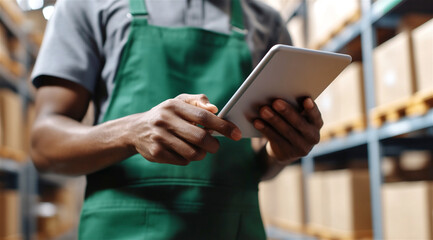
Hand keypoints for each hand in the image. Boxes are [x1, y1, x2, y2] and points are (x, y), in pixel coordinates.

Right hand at [126, 94, 241, 165]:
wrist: (136, 130)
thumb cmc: (166, 114)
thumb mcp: (179, 101)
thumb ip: (198, 101)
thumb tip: (215, 109)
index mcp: (174, 106)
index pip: (204, 116)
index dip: (223, 126)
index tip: (237, 134)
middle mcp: (165, 121)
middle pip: (200, 137)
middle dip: (214, 145)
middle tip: (215, 146)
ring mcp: (160, 138)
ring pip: (193, 153)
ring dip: (202, 153)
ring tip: (200, 149)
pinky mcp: (156, 153)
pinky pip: (182, 160)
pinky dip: (188, 158)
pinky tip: (183, 151)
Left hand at [253, 98, 322, 164]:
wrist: (286, 148)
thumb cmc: (292, 123)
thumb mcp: (298, 116)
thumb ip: (296, 108)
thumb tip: (281, 94)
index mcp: (317, 124)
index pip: (316, 116)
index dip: (311, 109)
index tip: (306, 99)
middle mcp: (312, 137)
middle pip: (299, 124)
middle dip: (287, 112)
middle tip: (276, 102)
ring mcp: (301, 147)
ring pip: (286, 131)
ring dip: (274, 119)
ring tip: (263, 110)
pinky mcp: (287, 153)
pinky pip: (275, 139)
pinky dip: (265, 129)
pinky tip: (257, 122)